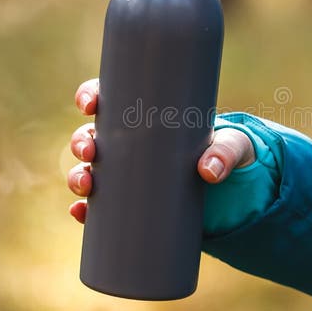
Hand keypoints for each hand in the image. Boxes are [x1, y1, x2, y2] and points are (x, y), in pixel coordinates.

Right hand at [68, 78, 254, 222]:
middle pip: (90, 136)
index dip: (90, 96)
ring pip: (88, 171)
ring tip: (86, 186)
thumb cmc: (227, 152)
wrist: (234, 191)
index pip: (109, 98)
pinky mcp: (131, 204)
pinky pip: (98, 208)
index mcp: (147, 116)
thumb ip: (227, 151)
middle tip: (90, 152)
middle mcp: (128, 144)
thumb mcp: (233, 144)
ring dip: (77, 176)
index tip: (90, 104)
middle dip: (81, 142)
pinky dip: (84, 211)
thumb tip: (209, 172)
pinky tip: (79, 214)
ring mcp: (126, 175)